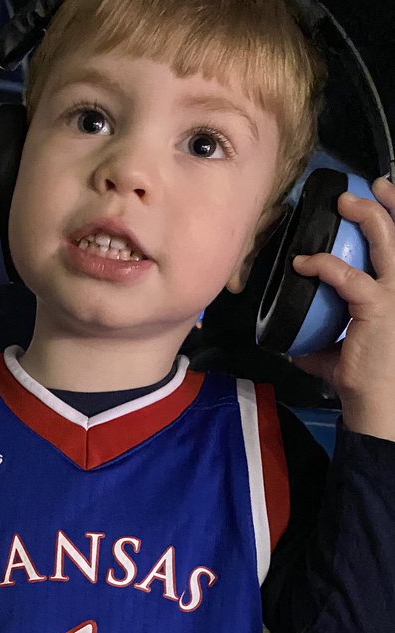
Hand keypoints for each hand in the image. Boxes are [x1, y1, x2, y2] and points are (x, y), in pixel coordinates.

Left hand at [290, 176, 394, 439]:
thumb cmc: (363, 377)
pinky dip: (323, 266)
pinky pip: (347, 277)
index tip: (373, 199)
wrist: (377, 401)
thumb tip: (288, 343)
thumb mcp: (339, 351)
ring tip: (344, 202)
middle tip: (358, 192)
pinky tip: (304, 263)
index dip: (391, 217)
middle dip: (384, 204)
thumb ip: (318, 341)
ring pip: (387, 241)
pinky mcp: (378, 306)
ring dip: (368, 216)